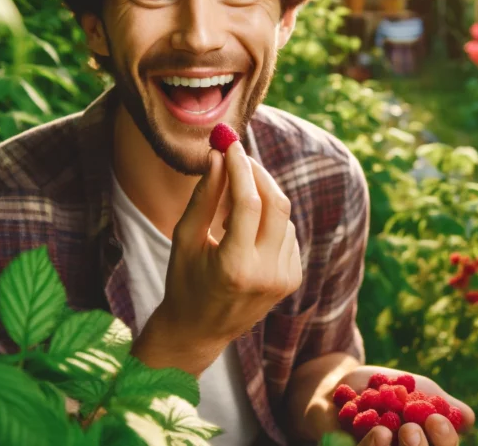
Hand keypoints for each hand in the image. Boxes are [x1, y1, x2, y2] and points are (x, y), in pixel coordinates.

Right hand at [133, 142, 301, 373]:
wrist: (200, 330)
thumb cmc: (185, 280)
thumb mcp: (186, 238)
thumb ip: (204, 196)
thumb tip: (219, 157)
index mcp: (234, 266)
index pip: (248, 203)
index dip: (241, 168)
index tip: (231, 145)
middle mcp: (266, 274)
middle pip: (276, 205)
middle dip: (259, 175)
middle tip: (239, 158)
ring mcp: (284, 279)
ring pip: (284, 218)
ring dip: (261, 199)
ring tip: (231, 207)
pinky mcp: (292, 280)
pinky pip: (288, 235)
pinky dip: (270, 222)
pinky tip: (246, 232)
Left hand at [339, 366, 475, 445]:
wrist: (342, 382)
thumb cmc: (384, 390)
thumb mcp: (417, 389)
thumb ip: (442, 403)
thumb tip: (469, 419)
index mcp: (424, 444)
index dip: (445, 441)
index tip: (436, 419)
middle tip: (414, 427)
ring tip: (402, 428)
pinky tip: (381, 432)